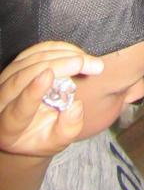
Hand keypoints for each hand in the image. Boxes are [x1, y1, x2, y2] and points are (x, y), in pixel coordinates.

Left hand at [0, 42, 103, 158]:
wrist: (31, 124)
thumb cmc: (42, 134)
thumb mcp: (56, 141)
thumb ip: (67, 128)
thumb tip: (76, 106)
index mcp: (9, 126)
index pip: (18, 108)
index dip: (32, 92)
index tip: (49, 76)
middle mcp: (2, 99)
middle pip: (25, 76)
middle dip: (58, 65)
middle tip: (86, 64)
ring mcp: (7, 77)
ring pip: (33, 58)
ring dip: (64, 54)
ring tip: (88, 61)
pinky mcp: (18, 62)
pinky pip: (39, 49)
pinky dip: (60, 48)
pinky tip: (78, 54)